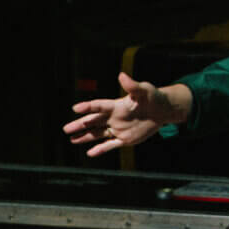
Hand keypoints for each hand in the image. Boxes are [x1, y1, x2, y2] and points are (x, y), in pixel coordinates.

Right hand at [64, 72, 186, 155]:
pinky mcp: (125, 139)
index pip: (98, 106)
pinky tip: (90, 153)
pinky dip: (101, 149)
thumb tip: (122, 75)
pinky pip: (110, 145)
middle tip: (66, 129)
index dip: (87, 107)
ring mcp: (118, 129)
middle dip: (79, 125)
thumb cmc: (153, 97)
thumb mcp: (144, 90)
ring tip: (72, 140)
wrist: (162, 110)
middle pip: (93, 122)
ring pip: (98, 134)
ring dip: (85, 137)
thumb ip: (132, 85)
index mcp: (116, 105)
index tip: (75, 109)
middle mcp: (114, 118)